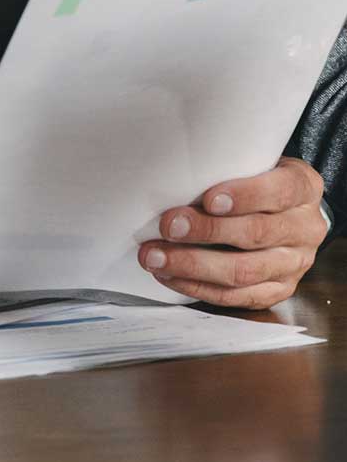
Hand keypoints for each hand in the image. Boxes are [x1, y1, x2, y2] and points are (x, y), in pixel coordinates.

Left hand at [140, 156, 326, 307]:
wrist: (285, 212)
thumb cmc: (256, 182)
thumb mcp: (253, 164)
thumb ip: (227, 170)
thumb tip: (173, 178)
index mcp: (303, 188)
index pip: (280, 191)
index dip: (245, 196)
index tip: (208, 199)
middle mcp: (305, 228)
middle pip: (256, 233)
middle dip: (207, 231)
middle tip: (168, 227)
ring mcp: (295, 264)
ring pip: (245, 271)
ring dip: (194, 265)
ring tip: (156, 257)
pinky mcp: (279, 290)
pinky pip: (238, 296)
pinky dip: (199, 287)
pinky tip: (170, 276)